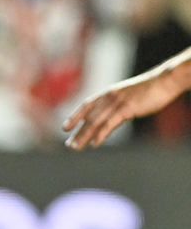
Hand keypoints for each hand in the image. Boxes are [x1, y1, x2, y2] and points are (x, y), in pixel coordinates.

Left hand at [63, 71, 178, 148]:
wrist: (164, 81)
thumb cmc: (149, 90)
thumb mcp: (128, 95)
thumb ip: (117, 105)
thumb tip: (111, 117)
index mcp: (108, 92)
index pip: (86, 105)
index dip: (74, 116)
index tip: (65, 127)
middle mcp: (109, 96)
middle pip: (88, 117)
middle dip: (78, 132)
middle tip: (69, 145)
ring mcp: (117, 102)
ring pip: (95, 121)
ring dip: (84, 136)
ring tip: (77, 147)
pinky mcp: (126, 108)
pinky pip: (109, 124)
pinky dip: (100, 135)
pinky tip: (95, 143)